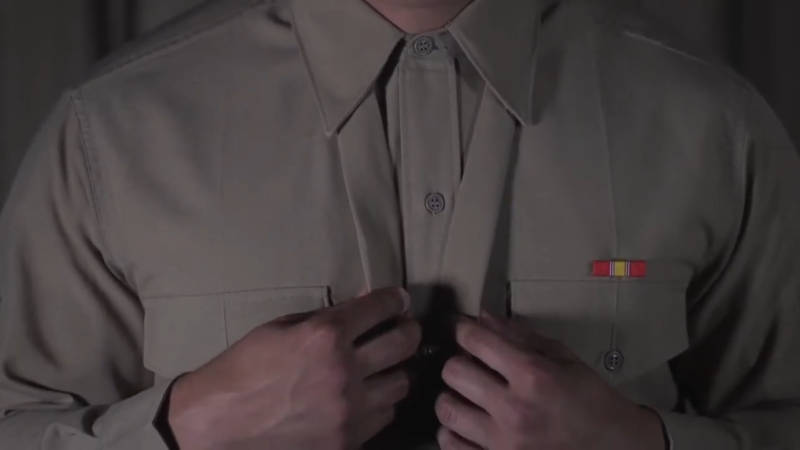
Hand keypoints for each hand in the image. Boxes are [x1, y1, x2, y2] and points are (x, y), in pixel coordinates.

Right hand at [167, 287, 420, 449]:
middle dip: (407, 328)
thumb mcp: (282, 327)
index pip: (382, 307)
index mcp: (324, 335)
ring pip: (401, 382)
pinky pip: (383, 415)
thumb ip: (328, 316)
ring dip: (394, 370)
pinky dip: (378, 402)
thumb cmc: (244, 367)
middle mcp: (344, 371)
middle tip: (402, 328)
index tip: (399, 301)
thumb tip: (365, 303)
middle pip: (404, 342)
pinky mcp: (347, 441)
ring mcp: (348, 411)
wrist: (218, 423)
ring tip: (381, 367)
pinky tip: (363, 397)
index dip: (396, 300)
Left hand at [435, 312, 665, 449]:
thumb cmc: (587, 396)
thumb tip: (481, 317)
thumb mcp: (561, 357)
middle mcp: (514, 408)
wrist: (610, 445)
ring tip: (463, 396)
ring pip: (447, 410)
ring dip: (451, 398)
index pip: (477, 341)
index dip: (464, 330)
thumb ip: (519, 336)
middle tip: (466, 366)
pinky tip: (465, 426)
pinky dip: (451, 433)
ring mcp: (504, 443)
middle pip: (454, 373)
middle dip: (457, 363)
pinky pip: (451, 446)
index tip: (464, 332)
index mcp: (532, 376)